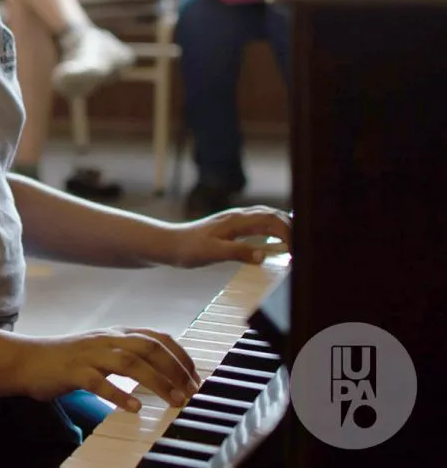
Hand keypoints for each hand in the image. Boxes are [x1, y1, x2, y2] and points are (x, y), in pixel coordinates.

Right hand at [18, 327, 200, 411]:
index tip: (195, 378)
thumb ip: (129, 356)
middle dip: (175, 370)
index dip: (181, 356)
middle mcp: (106, 340)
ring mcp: (89, 354)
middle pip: (149, 347)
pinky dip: (119, 394)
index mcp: (116, 334)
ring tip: (173, 401)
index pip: (157, 337)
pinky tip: (133, 408)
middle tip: (190, 393)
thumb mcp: (103, 351)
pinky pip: (99, 382)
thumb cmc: (68, 360)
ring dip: (157, 383)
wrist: (28, 360)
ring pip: (130, 362)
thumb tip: (163, 370)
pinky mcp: (73, 371)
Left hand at [165, 206, 291, 268]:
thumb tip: (263, 256)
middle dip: (291, 228)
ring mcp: (235, 220)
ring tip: (296, 244)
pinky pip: (259, 223)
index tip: (296, 252)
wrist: (169, 244)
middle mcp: (238, 216)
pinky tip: (277, 241)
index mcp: (236, 220)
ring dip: (283, 226)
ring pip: (267, 217)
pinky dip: (273, 229)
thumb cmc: (188, 249)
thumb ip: (238, 252)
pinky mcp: (232, 226)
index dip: (288, 233)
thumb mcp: (213, 253)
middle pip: (273, 215)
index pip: (271, 220)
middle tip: (302, 249)